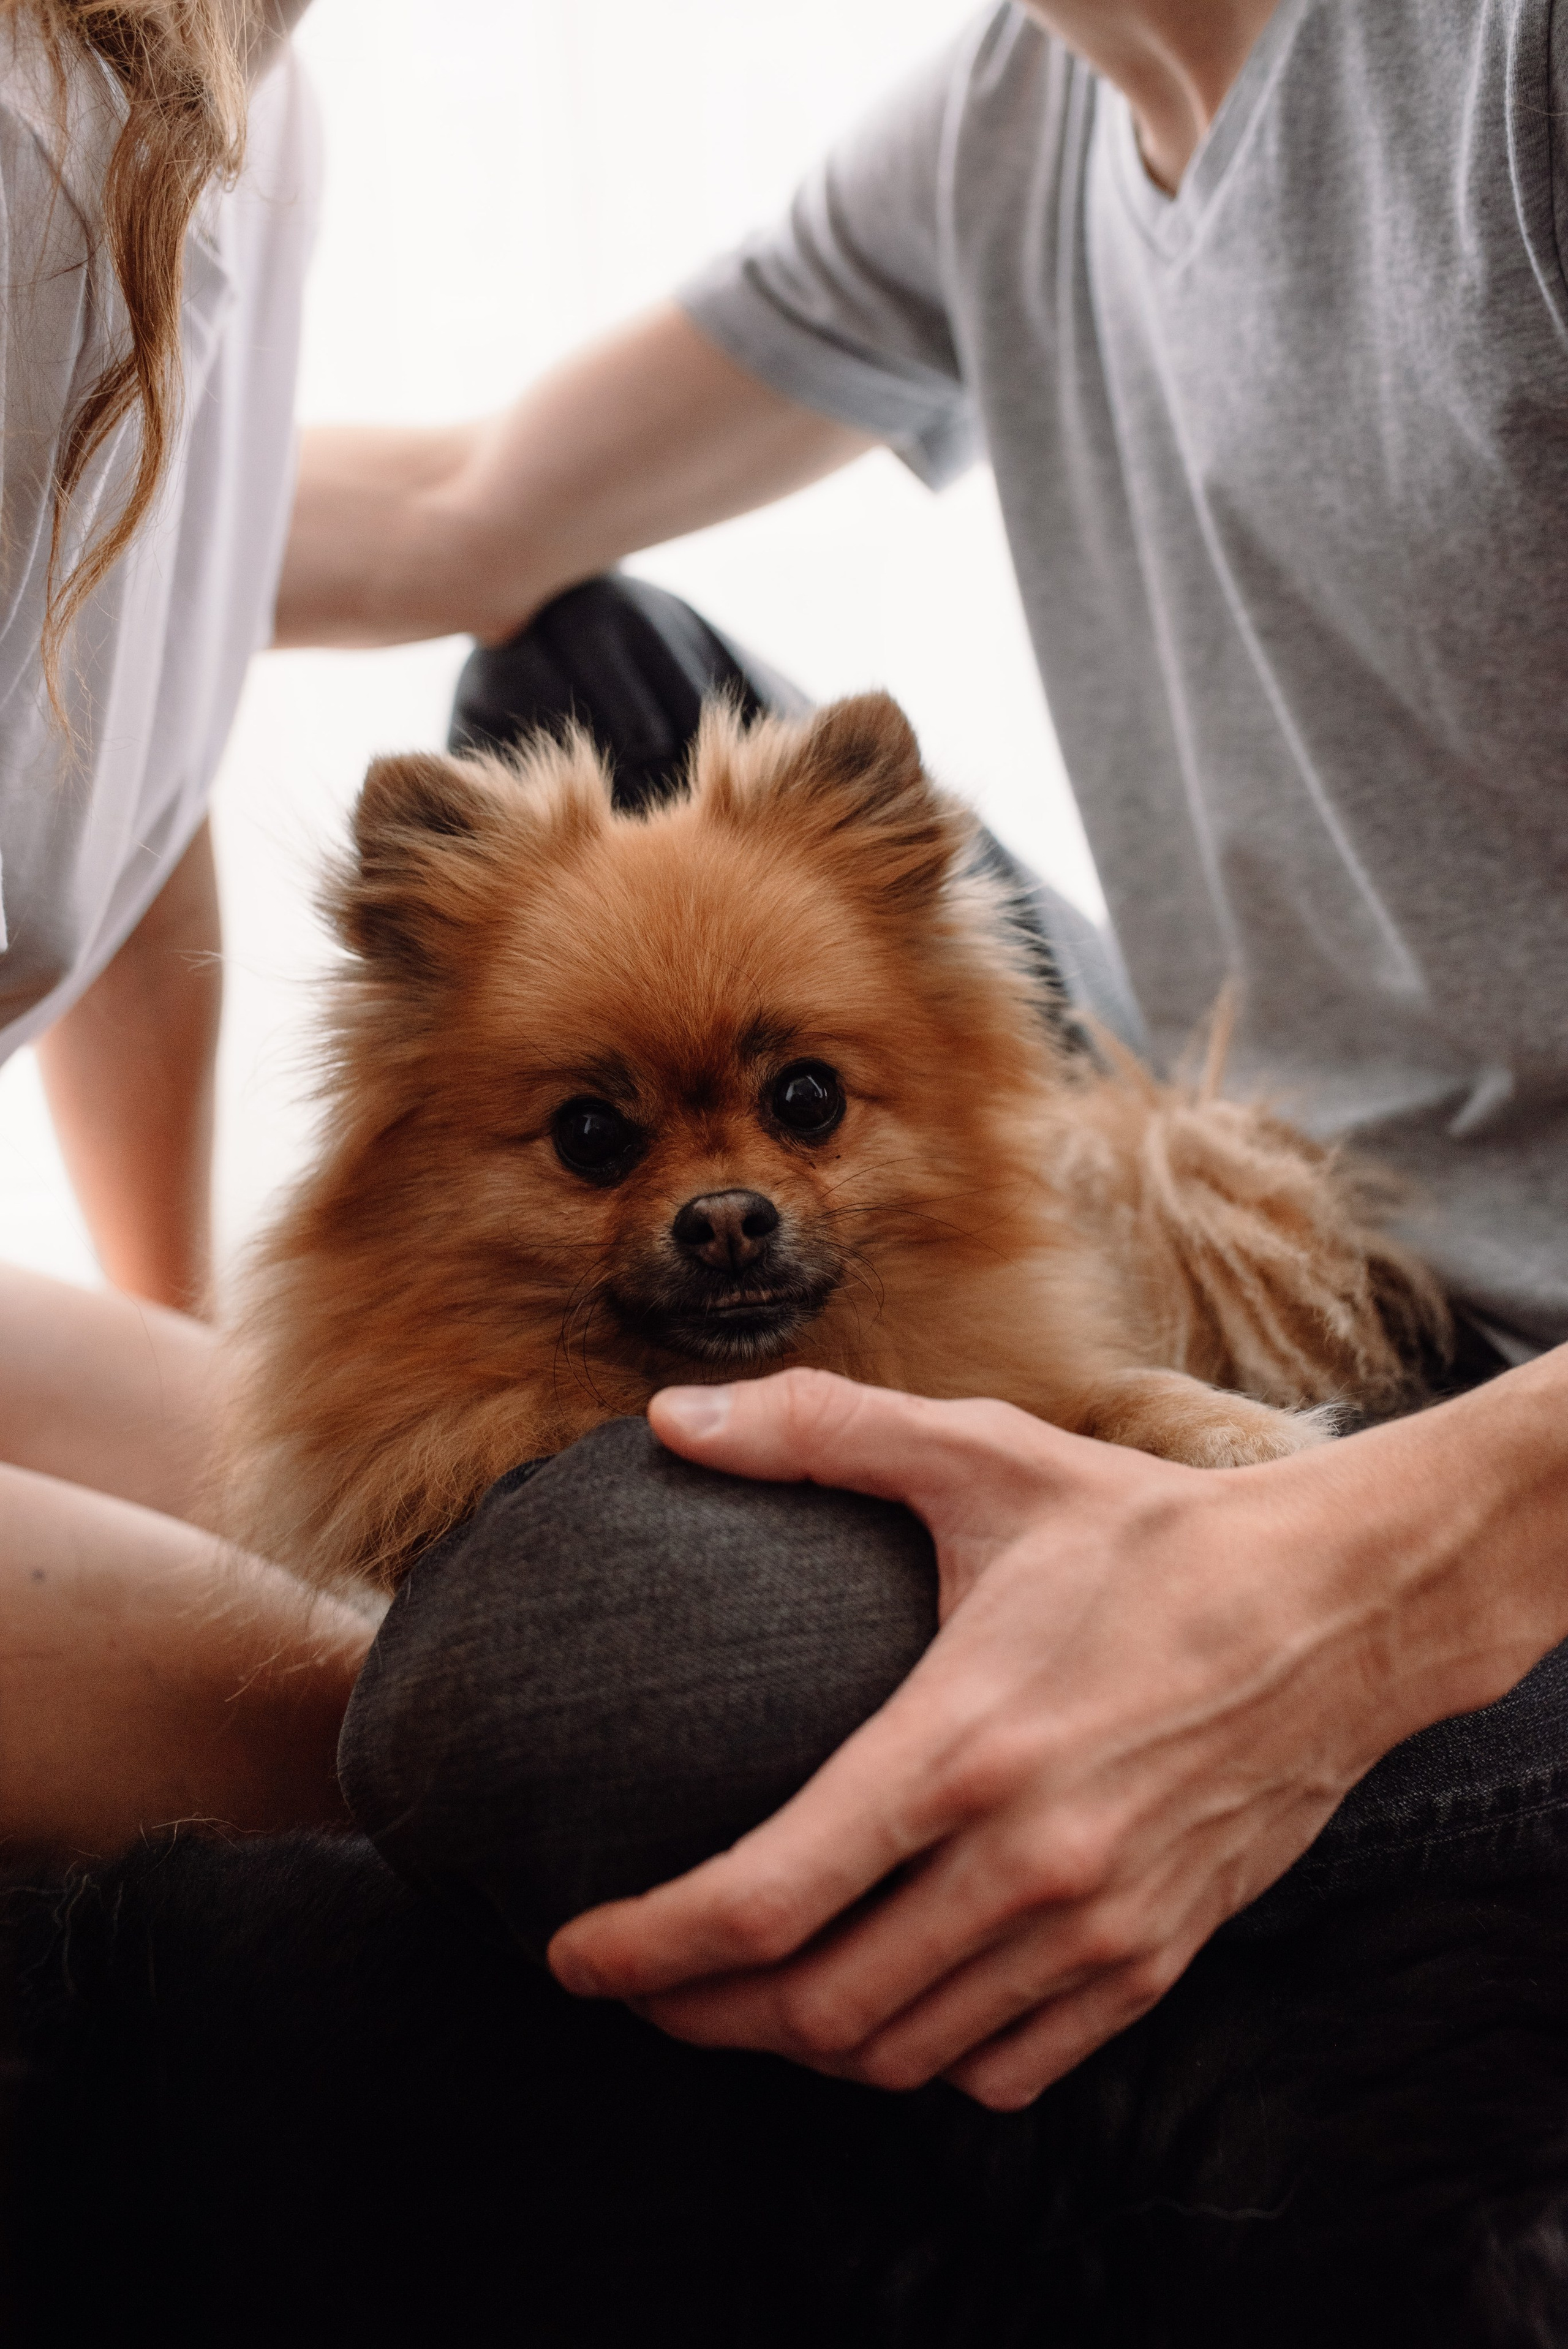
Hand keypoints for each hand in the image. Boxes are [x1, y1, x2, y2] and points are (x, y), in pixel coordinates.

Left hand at [547, 1368, 1433, 2108]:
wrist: (1340, 1608)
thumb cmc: (1151, 1533)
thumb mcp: (985, 1456)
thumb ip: (820, 1431)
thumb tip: (670, 1414)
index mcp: (963, 1746)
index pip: (764, 1898)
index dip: (645, 1948)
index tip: (572, 1953)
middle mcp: (1027, 1861)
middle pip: (817, 2007)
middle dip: (698, 2014)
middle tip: (638, 1982)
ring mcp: (1097, 1928)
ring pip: (905, 2054)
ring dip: (801, 2046)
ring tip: (740, 1997)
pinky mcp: (1153, 1958)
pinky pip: (1008, 2066)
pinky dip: (925, 2058)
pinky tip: (888, 2002)